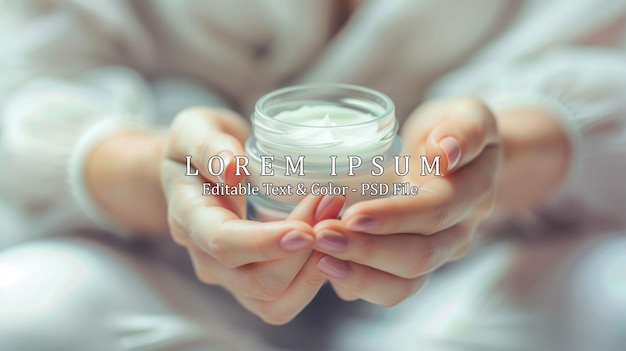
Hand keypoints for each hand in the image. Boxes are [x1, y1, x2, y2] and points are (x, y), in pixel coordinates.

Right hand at [161, 107, 344, 323]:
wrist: (199, 169)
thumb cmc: (197, 146)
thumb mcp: (193, 130)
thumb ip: (207, 146)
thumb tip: (230, 170)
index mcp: (190, 219)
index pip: (225, 244)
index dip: (266, 242)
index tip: (307, 229)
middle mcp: (207, 258)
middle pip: (257, 281)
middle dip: (303, 250)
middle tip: (333, 203)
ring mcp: (230, 276)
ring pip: (274, 302)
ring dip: (314, 269)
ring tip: (337, 222)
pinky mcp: (252, 282)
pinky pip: (285, 301)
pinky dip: (314, 280)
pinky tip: (331, 245)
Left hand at [312, 98, 500, 305]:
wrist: (454, 155)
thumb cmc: (452, 129)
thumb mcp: (468, 114)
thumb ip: (465, 128)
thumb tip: (447, 153)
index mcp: (473, 193)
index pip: (436, 212)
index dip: (396, 217)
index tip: (354, 214)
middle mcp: (459, 232)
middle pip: (419, 256)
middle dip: (367, 250)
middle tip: (322, 235)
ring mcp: (437, 254)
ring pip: (405, 283)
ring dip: (359, 274)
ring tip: (319, 256)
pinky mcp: (413, 265)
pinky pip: (390, 289)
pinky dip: (357, 284)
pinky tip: (325, 267)